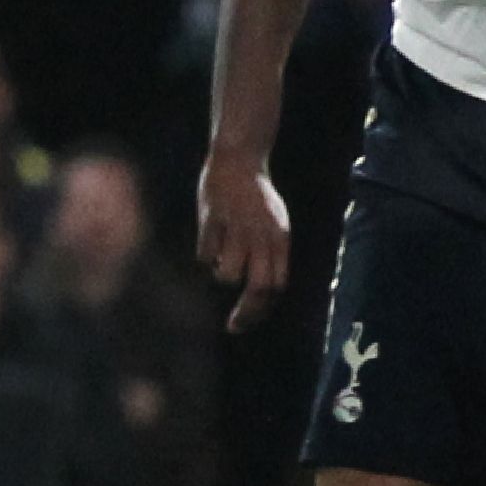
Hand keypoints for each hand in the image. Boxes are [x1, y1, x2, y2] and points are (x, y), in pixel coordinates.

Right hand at [194, 138, 288, 331]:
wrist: (238, 160)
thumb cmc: (255, 197)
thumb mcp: (274, 224)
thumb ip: (271, 254)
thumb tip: (264, 290)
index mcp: (280, 238)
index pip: (276, 284)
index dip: (263, 308)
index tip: (248, 320)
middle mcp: (262, 235)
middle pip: (259, 286)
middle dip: (246, 312)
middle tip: (233, 325)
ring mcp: (237, 228)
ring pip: (229, 274)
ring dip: (223, 276)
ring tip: (220, 264)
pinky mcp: (212, 219)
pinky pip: (206, 254)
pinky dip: (206, 257)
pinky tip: (208, 243)